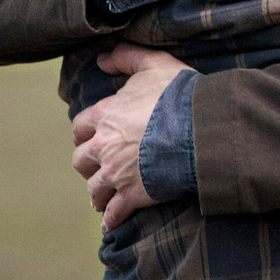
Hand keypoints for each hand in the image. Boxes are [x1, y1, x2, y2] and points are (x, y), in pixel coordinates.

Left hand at [71, 44, 185, 230]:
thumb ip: (127, 58)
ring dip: (97, 192)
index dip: (86, 132)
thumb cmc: (178, 94)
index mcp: (105, 115)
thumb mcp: (155, 64)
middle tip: (98, 166)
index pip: (80, 127)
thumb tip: (101, 58)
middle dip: (88, 163)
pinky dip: (111, 218)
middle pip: (81, 160)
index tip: (94, 136)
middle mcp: (104, 146)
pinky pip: (114, 212)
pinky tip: (111, 222)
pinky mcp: (133, 195)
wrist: (199, 128)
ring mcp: (117, 173)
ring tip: (102, 197)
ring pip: (94, 188)